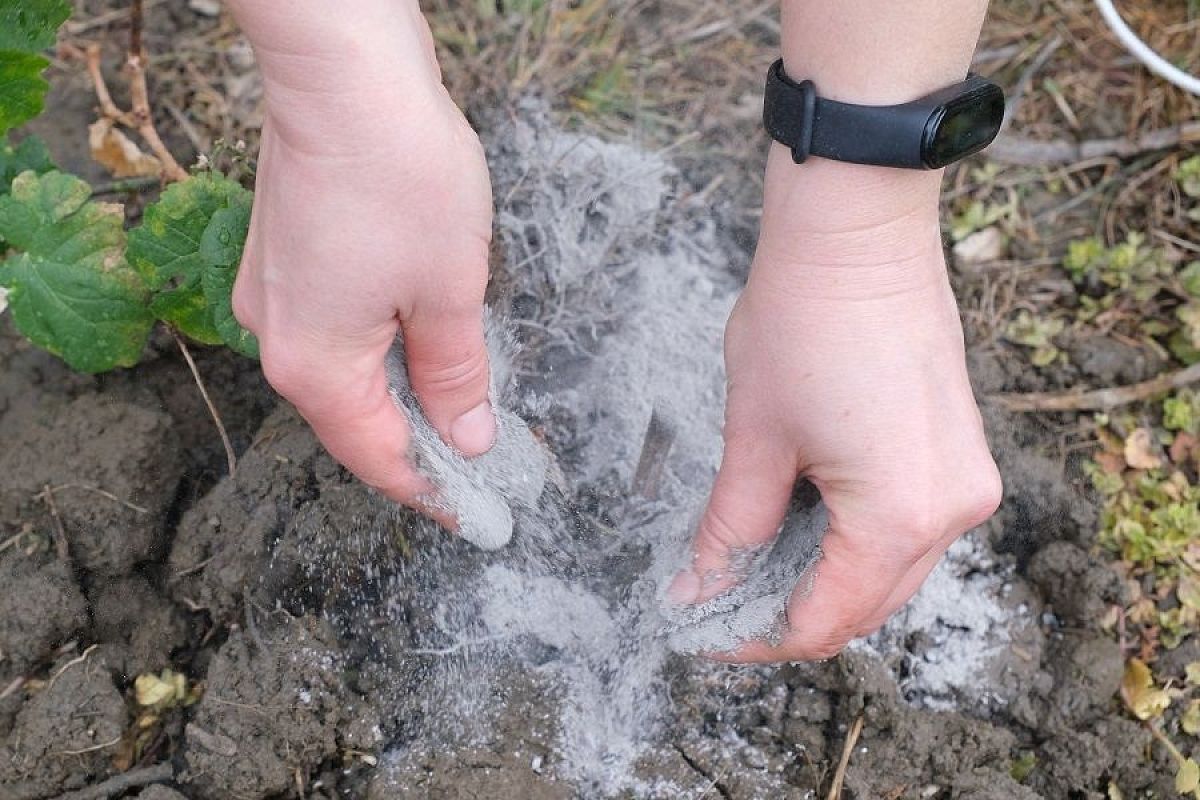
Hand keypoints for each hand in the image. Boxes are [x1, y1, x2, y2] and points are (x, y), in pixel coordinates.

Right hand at [231, 10, 495, 511]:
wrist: (340, 72)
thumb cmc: (397, 175)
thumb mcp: (450, 289)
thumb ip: (456, 374)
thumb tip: (464, 436)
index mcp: (316, 364)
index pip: (378, 457)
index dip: (433, 491)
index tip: (479, 514)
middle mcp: (278, 338)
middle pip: (358, 418)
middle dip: (423, 443)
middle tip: (487, 459)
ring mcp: (274, 294)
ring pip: (348, 371)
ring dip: (405, 391)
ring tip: (466, 403)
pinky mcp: (285, 258)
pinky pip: (338, 328)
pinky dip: (383, 347)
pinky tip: (424, 339)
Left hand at [671, 149, 1002, 661]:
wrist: (859, 230)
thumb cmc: (802, 319)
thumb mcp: (754, 437)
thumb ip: (729, 528)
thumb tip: (697, 590)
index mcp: (900, 516)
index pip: (824, 620)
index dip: (757, 637)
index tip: (703, 630)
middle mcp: (952, 512)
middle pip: (864, 605)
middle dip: (788, 610)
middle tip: (718, 595)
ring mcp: (965, 481)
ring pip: (889, 571)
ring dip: (822, 575)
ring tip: (753, 554)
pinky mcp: (961, 453)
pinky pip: (909, 527)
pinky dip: (855, 538)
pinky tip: (803, 515)